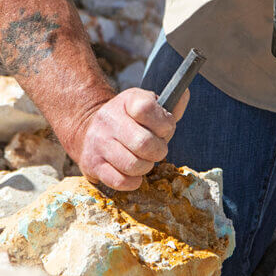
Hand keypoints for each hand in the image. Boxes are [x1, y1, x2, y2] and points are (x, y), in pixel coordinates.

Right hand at [72, 88, 188, 190]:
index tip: (162, 129)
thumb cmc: (130, 121)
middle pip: (144, 143)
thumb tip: (185, 93)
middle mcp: (109, 119)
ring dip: (146, 167)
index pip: (146, 109)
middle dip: (158, 151)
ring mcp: (98, 142)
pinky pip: (120, 181)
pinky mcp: (92, 164)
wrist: (90, 129)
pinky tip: (132, 173)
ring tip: (143, 160)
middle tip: (156, 150)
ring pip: (134, 165)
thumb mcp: (148, 106)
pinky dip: (132, 182)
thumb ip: (171, 105)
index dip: (162, 124)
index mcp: (127, 101)